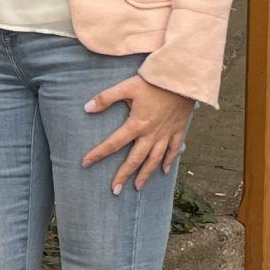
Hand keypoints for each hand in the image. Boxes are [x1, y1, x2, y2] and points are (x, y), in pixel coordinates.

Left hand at [81, 74, 192, 193]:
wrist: (183, 79)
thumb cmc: (154, 81)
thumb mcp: (127, 86)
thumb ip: (106, 98)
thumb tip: (87, 108)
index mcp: (136, 124)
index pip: (113, 143)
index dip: (98, 153)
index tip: (85, 163)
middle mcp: (151, 134)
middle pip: (135, 159)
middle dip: (123, 176)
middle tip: (114, 191)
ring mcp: (166, 134)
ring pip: (154, 160)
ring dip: (145, 174)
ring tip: (137, 187)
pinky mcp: (178, 130)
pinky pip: (174, 150)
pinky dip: (169, 161)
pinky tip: (164, 170)